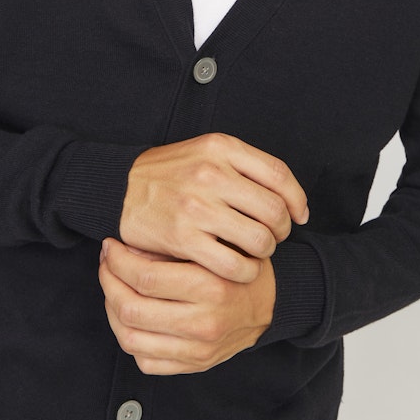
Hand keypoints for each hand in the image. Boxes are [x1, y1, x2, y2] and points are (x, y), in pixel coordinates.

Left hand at [99, 238, 274, 374]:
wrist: (271, 303)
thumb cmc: (236, 266)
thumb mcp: (212, 245)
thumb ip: (172, 248)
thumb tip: (127, 249)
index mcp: (210, 286)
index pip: (145, 278)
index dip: (118, 261)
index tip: (111, 246)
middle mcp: (204, 322)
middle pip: (131, 309)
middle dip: (108, 282)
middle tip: (106, 264)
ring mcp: (199, 349)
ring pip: (131, 339)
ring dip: (112, 309)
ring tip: (113, 287)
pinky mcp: (195, 365)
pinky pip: (146, 361)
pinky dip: (129, 337)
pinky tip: (129, 314)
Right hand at [119, 133, 307, 281]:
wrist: (120, 188)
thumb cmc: (171, 173)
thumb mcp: (206, 152)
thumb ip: (245, 166)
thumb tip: (292, 200)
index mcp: (220, 147)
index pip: (279, 174)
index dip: (297, 199)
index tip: (299, 214)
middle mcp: (211, 173)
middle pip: (274, 210)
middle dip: (282, 229)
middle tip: (273, 236)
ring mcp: (196, 206)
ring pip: (259, 240)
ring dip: (265, 252)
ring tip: (254, 252)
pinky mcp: (183, 237)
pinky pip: (233, 264)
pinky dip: (244, 271)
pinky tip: (237, 267)